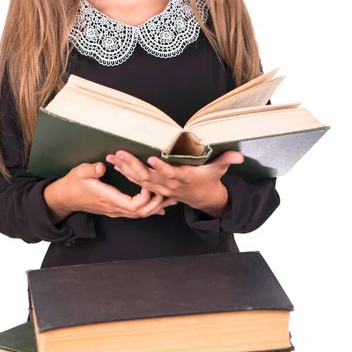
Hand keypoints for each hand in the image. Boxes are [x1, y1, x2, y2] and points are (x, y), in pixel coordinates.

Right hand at [44, 162, 177, 222]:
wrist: (65, 198)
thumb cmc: (73, 183)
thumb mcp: (80, 172)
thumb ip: (91, 170)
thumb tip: (102, 165)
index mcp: (107, 198)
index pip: (132, 205)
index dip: (144, 198)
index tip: (149, 186)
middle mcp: (113, 208)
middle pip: (140, 213)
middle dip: (156, 204)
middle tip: (169, 194)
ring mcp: (115, 210)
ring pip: (140, 214)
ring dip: (155, 207)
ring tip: (171, 199)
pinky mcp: (116, 208)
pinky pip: (135, 212)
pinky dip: (149, 209)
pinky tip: (160, 206)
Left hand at [106, 150, 244, 215]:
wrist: (203, 198)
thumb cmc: (208, 179)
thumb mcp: (218, 170)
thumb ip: (226, 161)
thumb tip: (239, 157)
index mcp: (183, 178)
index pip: (170, 173)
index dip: (161, 168)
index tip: (151, 159)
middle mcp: (168, 184)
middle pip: (149, 176)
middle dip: (134, 165)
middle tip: (120, 153)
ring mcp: (160, 188)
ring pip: (139, 179)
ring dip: (125, 168)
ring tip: (112, 157)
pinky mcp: (154, 188)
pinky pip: (137, 181)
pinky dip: (125, 172)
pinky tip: (114, 163)